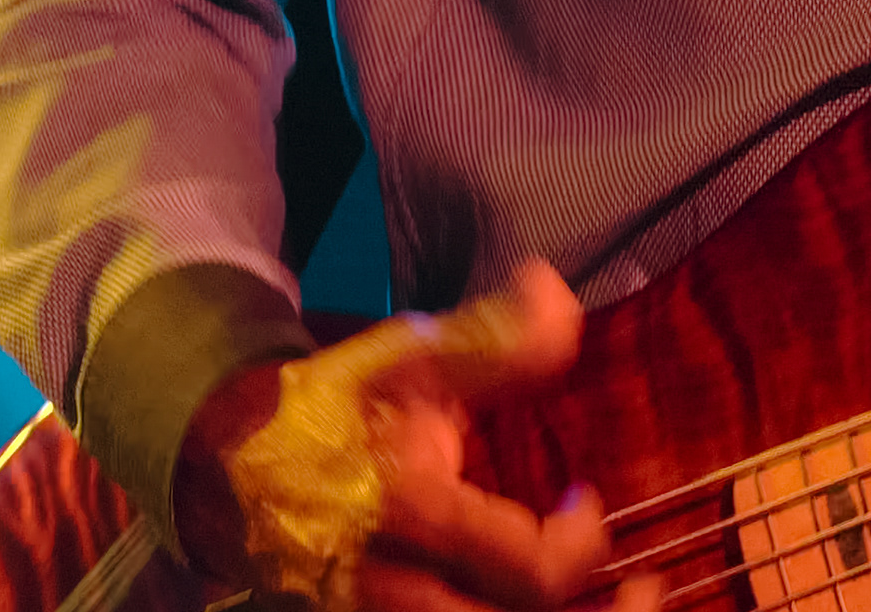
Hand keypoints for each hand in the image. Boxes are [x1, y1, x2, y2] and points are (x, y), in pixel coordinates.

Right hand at [174, 260, 662, 611]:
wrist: (225, 462)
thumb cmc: (337, 403)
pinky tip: (532, 610)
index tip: (587, 500)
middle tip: (645, 593)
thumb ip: (496, 340)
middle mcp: (391, 589)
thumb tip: (557, 290)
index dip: (579, 543)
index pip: (523, 566)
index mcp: (409, 511)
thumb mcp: (414, 359)